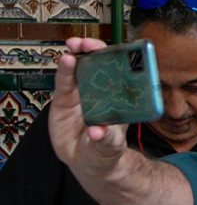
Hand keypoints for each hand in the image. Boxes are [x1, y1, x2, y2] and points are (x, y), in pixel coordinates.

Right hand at [49, 37, 127, 173]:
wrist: (86, 161)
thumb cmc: (105, 149)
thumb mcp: (110, 147)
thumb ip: (106, 139)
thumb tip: (98, 132)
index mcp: (120, 98)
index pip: (124, 73)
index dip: (123, 59)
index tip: (124, 50)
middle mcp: (102, 91)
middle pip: (100, 64)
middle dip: (95, 50)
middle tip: (90, 44)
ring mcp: (82, 93)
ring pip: (80, 68)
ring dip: (77, 55)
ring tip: (74, 47)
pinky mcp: (64, 99)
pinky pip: (64, 81)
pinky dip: (65, 70)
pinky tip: (66, 60)